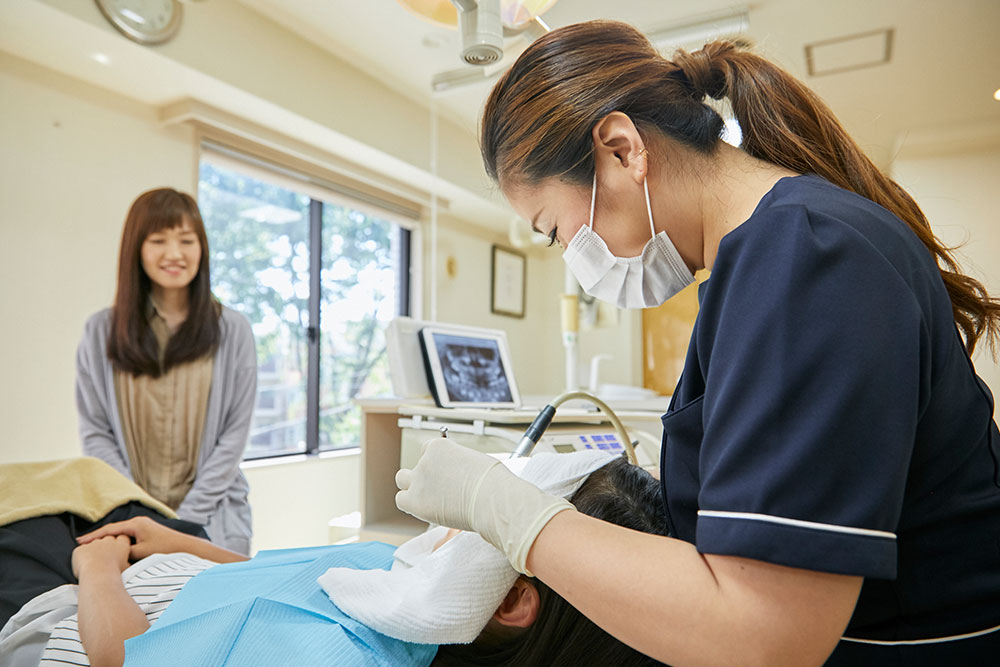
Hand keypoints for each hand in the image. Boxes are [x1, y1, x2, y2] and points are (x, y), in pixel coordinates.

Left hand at [71, 535, 131, 578]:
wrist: (98, 576)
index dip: (119, 543)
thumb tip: (125, 565)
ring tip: (93, 564)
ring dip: (93, 552)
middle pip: (107, 539)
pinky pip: (80, 551)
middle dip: (105, 547)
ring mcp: (93, 543)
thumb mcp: (126, 568)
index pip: (122, 538)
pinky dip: (81, 557)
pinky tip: (84, 566)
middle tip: (104, 558)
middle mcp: (108, 541)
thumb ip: (125, 562)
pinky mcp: (81, 548)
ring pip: (93, 545)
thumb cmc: (112, 573)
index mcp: (121, 544)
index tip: (117, 550)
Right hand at [77, 516, 193, 560]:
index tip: (80, 541)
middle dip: (97, 536)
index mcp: (136, 524)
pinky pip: (127, 536)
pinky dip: (116, 541)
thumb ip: (125, 551)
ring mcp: (143, 526)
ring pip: (119, 533)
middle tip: (81, 543)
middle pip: (113, 529)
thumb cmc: (166, 548)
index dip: (94, 536)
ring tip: (92, 545)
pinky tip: (110, 547)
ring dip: (107, 539)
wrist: (185, 547)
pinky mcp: (147, 533)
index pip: (110, 529)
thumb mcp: (142, 552)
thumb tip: (113, 553)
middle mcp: (139, 522)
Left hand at [395, 439, 572, 573]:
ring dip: (412, 487)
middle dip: (423, 474)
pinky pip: (402, 499)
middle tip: (438, 488)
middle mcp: (425, 459)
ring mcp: (419, 478)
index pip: (429, 450)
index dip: (438, 465)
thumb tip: (477, 472)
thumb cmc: (496, 483)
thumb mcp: (482, 463)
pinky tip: (427, 509)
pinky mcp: (415, 499)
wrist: (493, 498)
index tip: (448, 476)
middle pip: (415, 464)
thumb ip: (468, 466)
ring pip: (403, 480)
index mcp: (441, 445)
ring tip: (430, 499)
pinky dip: (411, 504)